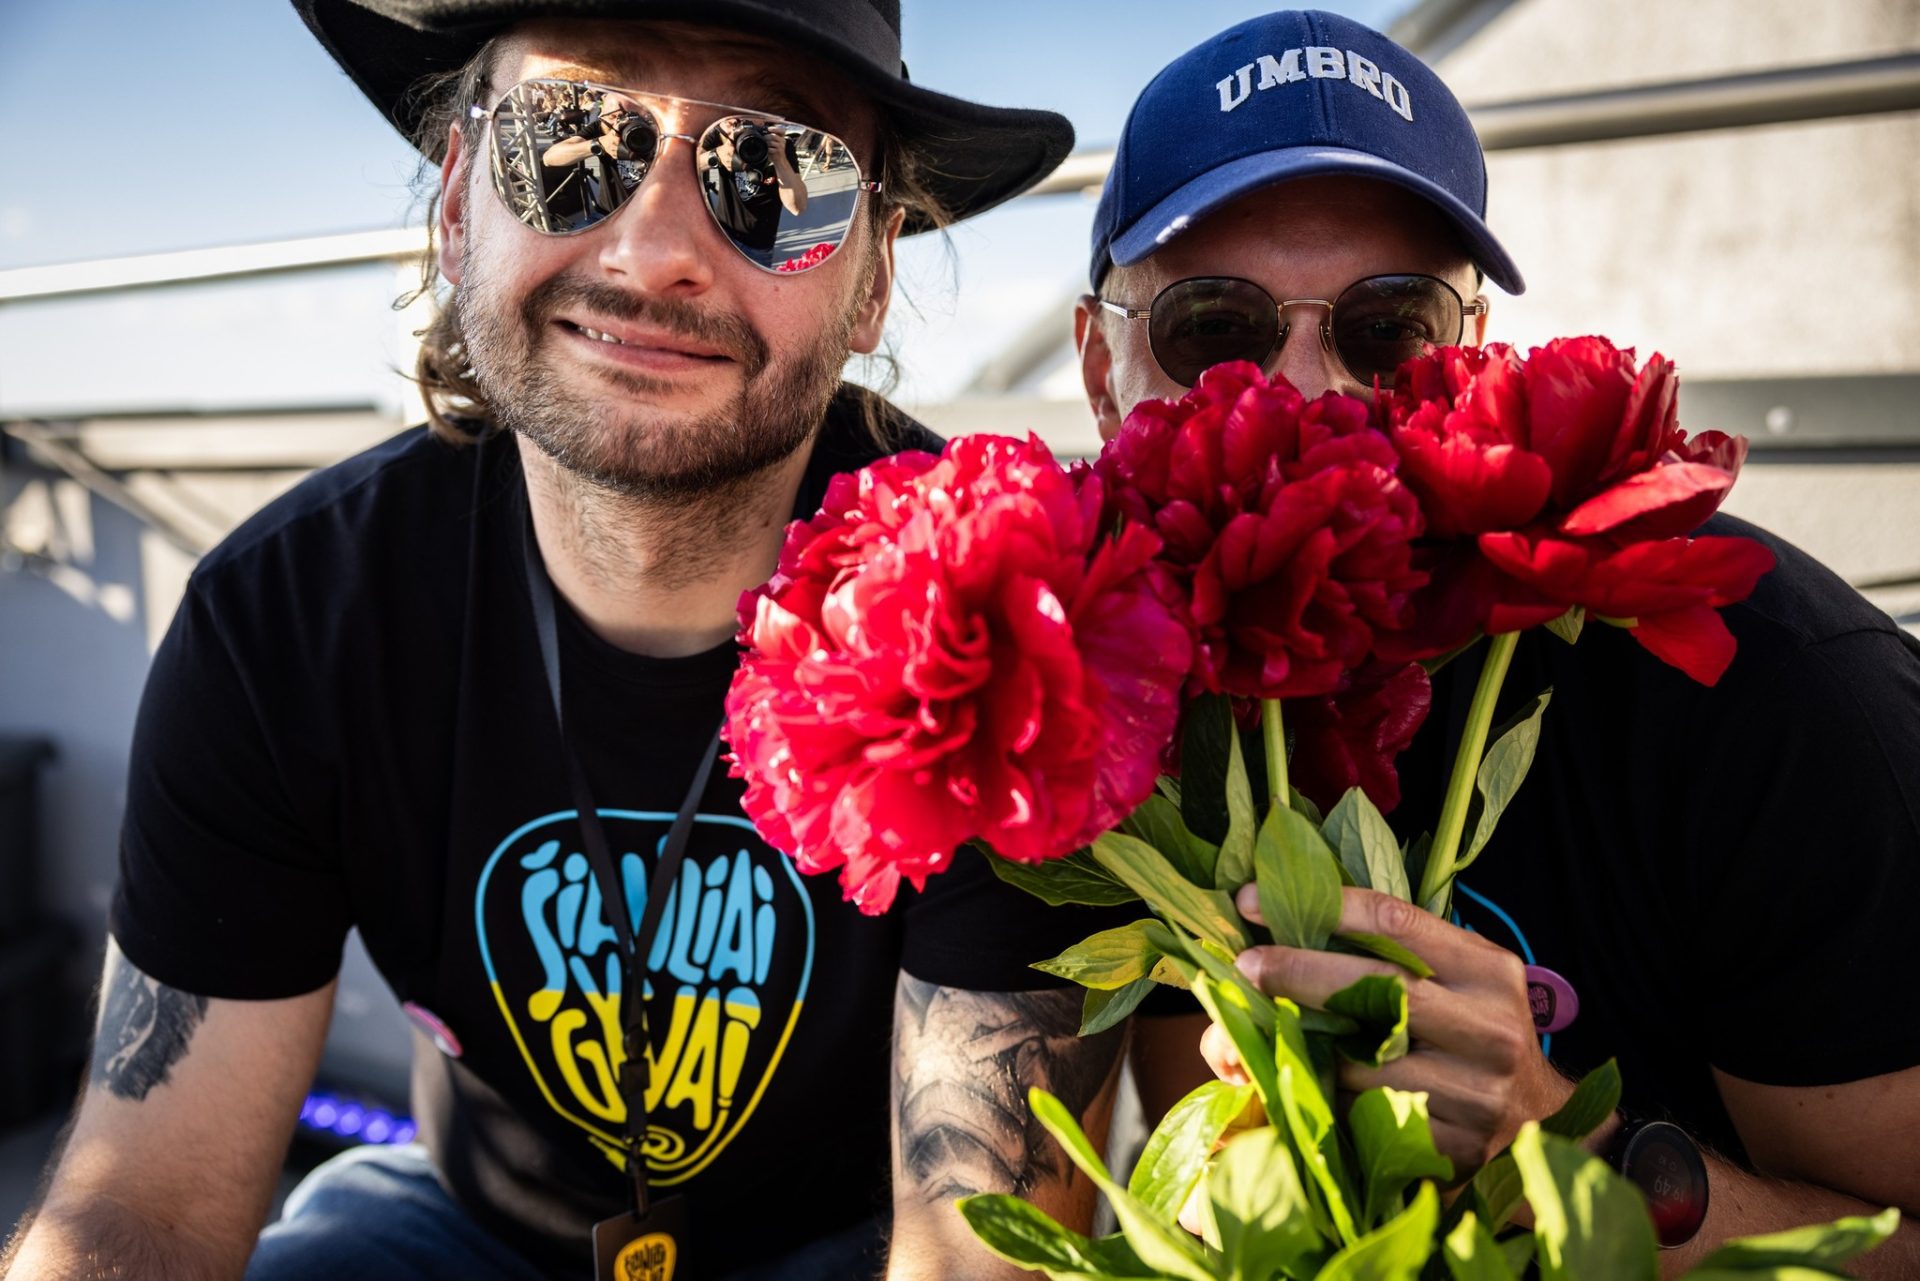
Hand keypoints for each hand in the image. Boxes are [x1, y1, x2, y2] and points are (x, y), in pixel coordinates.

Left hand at [1200, 885, 1573, 1178]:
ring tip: (1254, 1033)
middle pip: (1379, 990)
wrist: (1540, 1121)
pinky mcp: (1455, 1147)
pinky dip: (1326, 1100)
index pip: (1397, 923)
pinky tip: (1296, 1084)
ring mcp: (1476, 1093)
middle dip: (1300, 973)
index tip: (1256, 902)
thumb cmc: (1476, 1032)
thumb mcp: (1459, 977)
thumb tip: (1288, 922)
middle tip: (1246, 964)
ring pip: (1365, 1066)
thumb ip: (1396, 952)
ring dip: (1303, 1049)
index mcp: (1487, 971)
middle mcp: (1489, 1028)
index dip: (1323, 908)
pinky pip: (1367, 1120)